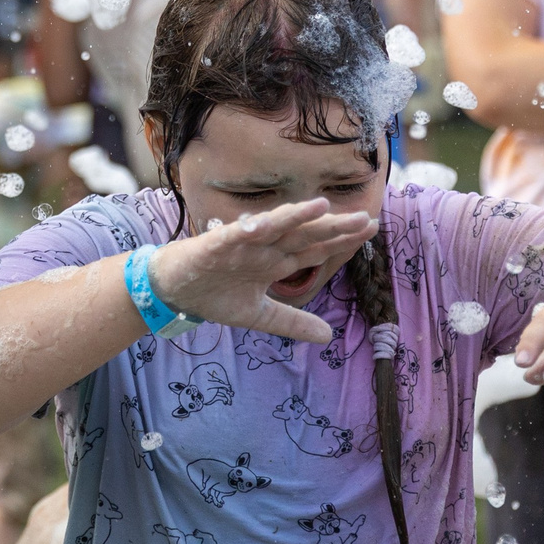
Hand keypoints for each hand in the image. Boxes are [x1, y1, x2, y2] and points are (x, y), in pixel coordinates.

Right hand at [148, 198, 378, 344]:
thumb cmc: (214, 295)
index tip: (371, 229)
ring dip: (297, 216)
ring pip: (274, 227)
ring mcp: (241, 244)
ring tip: (323, 207)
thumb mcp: (260, 316)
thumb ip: (292, 322)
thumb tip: (329, 336)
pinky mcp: (214, 245)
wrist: (172, 292)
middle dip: (333, 227)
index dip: (341, 240)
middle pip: (304, 234)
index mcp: (275, 261)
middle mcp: (264, 248)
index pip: (315, 248)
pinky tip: (266, 221)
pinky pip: (234, 235)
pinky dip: (249, 228)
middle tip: (366, 219)